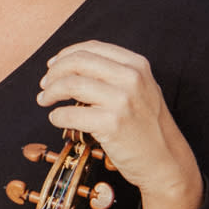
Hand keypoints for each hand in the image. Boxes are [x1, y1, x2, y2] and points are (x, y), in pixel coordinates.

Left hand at [35, 39, 203, 208]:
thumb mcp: (140, 88)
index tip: (52, 66)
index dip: (66, 55)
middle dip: (54, 72)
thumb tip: (68, 65)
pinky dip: (56, 116)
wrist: (165, 160)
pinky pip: (69, 114)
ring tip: (44, 100)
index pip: (92, 48)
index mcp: (137, 64)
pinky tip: (56, 119)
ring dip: (50, 92)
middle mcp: (131, 78)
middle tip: (44, 85)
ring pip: (70, 85)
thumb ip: (113, 73)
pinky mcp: (111, 124)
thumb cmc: (146, 125)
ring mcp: (122, 100)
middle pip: (77, 62)